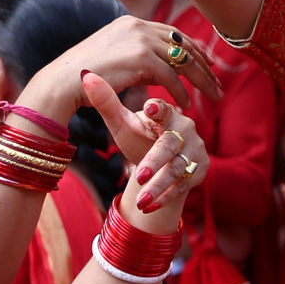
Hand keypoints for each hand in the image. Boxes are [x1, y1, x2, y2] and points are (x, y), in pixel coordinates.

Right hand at [21, 14, 223, 128]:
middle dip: (204, 65)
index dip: (193, 50)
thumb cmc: (83, 77)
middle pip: (183, 44)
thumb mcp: (113, 59)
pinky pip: (171, 76)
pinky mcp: (141, 57)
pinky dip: (181, 92)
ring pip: (183, 60)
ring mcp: (140, 39)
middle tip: (218, 83)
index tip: (207, 65)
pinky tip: (187, 105)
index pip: (172, 34)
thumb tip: (155, 69)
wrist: (63, 82)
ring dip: (201, 80)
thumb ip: (135, 58)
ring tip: (214, 96)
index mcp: (131, 22)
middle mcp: (138, 25)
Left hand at [84, 80, 209, 214]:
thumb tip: (85, 76)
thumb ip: (107, 102)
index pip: (164, 110)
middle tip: (141, 175)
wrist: (160, 161)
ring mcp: (194, 152)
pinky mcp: (198, 170)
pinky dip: (164, 197)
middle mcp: (185, 131)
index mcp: (167, 114)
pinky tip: (148, 207)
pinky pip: (181, 186)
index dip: (159, 109)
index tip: (148, 108)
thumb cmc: (140, 137)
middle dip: (155, 162)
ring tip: (141, 201)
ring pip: (176, 170)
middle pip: (169, 147)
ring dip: (159, 187)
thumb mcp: (122, 123)